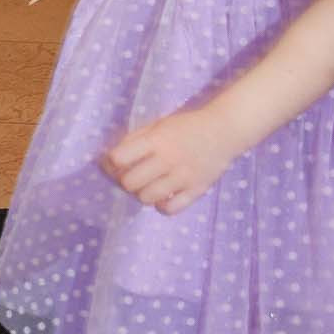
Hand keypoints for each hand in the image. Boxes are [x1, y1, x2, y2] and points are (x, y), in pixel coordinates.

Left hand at [102, 107, 243, 213]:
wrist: (223, 130)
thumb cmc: (186, 126)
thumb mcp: (158, 124)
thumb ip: (135, 139)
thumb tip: (110, 158)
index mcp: (156, 140)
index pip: (119, 157)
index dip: (111, 162)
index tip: (115, 162)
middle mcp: (168, 159)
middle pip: (130, 183)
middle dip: (125, 181)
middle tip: (131, 177)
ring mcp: (183, 177)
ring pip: (147, 198)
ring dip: (142, 194)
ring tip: (148, 186)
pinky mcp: (197, 190)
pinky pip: (171, 209)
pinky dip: (162, 206)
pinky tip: (163, 196)